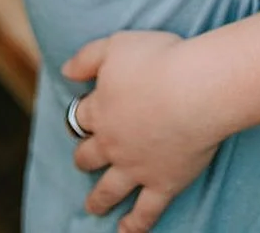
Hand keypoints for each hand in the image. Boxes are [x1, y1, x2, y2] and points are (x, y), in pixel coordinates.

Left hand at [63, 30, 219, 227]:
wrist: (194, 89)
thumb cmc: (159, 59)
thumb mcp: (116, 44)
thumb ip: (87, 57)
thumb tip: (65, 71)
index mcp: (101, 109)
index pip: (81, 117)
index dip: (82, 116)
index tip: (85, 116)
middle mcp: (112, 143)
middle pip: (89, 156)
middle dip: (84, 158)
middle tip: (84, 161)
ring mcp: (135, 167)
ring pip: (108, 189)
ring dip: (98, 199)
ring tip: (94, 206)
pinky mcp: (161, 183)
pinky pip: (145, 212)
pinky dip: (134, 225)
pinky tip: (126, 231)